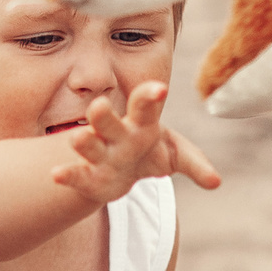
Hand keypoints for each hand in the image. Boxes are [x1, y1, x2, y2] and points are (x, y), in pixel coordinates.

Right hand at [49, 81, 220, 203]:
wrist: (119, 165)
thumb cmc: (149, 152)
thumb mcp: (174, 154)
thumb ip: (194, 163)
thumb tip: (216, 182)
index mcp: (141, 123)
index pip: (144, 105)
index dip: (150, 96)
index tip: (160, 88)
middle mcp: (116, 133)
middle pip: (108, 121)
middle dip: (103, 115)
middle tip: (98, 107)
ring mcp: (99, 152)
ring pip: (89, 144)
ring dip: (82, 141)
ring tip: (76, 138)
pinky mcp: (87, 175)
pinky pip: (76, 174)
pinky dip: (66, 175)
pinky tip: (55, 175)